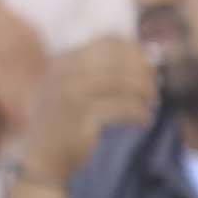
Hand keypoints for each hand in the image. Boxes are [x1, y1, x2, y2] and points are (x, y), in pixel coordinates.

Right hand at [17, 28, 155, 184]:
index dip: (136, 52)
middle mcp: (66, 72)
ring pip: (123, 82)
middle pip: (119, 59)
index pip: (108, 41)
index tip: (150, 68)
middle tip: (155, 89)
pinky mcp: (82, 117)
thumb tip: (148, 56)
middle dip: (144, 72)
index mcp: (65, 61)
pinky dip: (140, 114)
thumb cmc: (65, 121)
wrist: (42, 156)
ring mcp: (72, 93)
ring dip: (145, 93)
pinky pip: (123, 108)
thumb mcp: (76, 88)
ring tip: (151, 105)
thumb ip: (100, 72)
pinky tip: (144, 122)